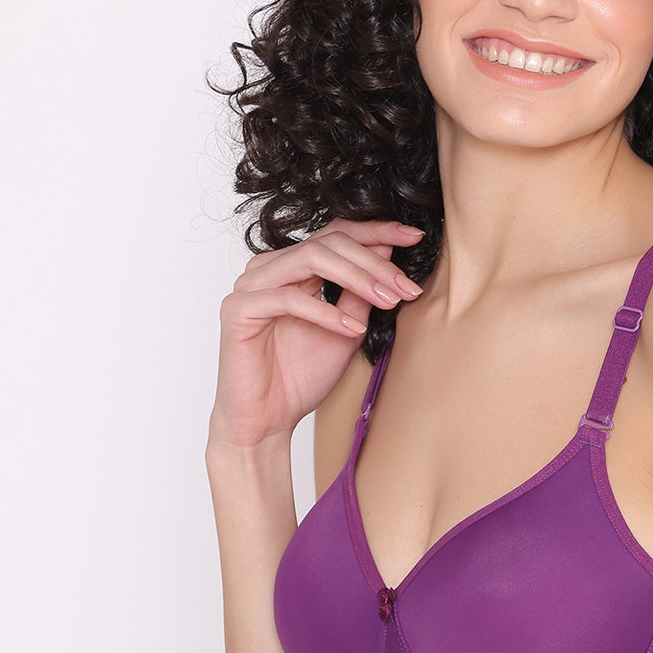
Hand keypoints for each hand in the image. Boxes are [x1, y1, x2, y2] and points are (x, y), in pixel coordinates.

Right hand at [207, 218, 424, 450]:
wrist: (268, 420)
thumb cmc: (301, 377)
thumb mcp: (348, 328)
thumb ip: (361, 291)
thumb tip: (387, 250)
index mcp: (292, 267)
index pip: (335, 234)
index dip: (376, 231)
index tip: (414, 237)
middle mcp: (269, 269)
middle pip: (328, 242)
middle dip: (374, 262)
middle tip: (406, 286)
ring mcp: (250, 286)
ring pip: (310, 258)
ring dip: (357, 278)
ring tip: (388, 301)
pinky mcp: (238, 310)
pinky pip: (287, 299)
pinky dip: (325, 312)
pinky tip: (353, 329)